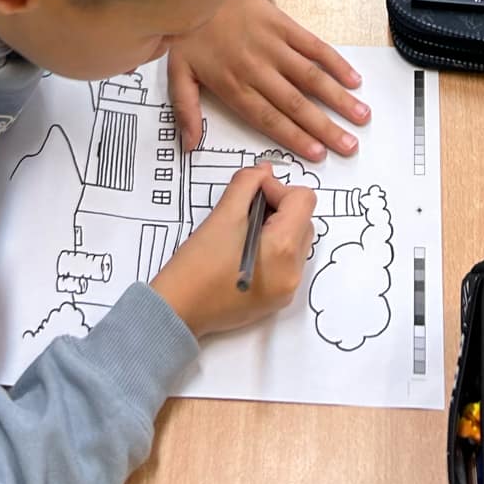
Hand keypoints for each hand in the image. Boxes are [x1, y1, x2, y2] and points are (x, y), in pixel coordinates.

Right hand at [150, 165, 316, 338]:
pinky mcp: (278, 299)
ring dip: (278, 228)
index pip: (303, 200)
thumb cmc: (197, 264)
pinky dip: (274, 249)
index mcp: (283, 249)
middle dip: (280, 208)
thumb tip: (264, 172)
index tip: (251, 195)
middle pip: (304, 221)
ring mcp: (287, 289)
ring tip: (245, 231)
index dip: (278, 189)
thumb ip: (247, 185)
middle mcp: (293, 272)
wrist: (179, 310)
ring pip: (297, 241)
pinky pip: (288, 263)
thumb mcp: (223, 215)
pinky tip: (246, 250)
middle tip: (246, 211)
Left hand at [167, 0, 371, 159]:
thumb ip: (186, 110)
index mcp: (233, 85)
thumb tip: (190, 145)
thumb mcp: (177, 73)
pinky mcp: (282, 23)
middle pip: (295, 104)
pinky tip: (353, 78)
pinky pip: (313, 45)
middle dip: (325, 127)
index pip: (269, 118)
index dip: (294, 137)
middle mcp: (256, 68)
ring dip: (338, 98)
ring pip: (310, 77)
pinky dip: (334, 62)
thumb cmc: (188, 33)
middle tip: (350, 146)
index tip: (318, 154)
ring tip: (362, 117)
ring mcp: (272, 44)